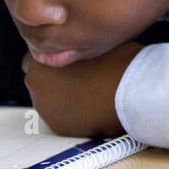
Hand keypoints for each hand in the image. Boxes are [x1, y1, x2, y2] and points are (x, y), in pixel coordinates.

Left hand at [21, 42, 143, 137]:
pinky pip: (59, 115)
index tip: (66, 58)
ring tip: (85, 90)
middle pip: (38, 77)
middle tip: (77, 74)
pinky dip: (68, 111)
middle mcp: (36, 84)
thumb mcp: (92, 41)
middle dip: (52, 76)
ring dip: (59, 94)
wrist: (134, 94)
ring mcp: (45, 108)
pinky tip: (87, 104)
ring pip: (47, 97)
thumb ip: (72, 44)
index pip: (34, 55)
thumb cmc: (118, 63)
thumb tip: (71, 42)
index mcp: (41, 58)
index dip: (52, 56)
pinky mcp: (57, 127)